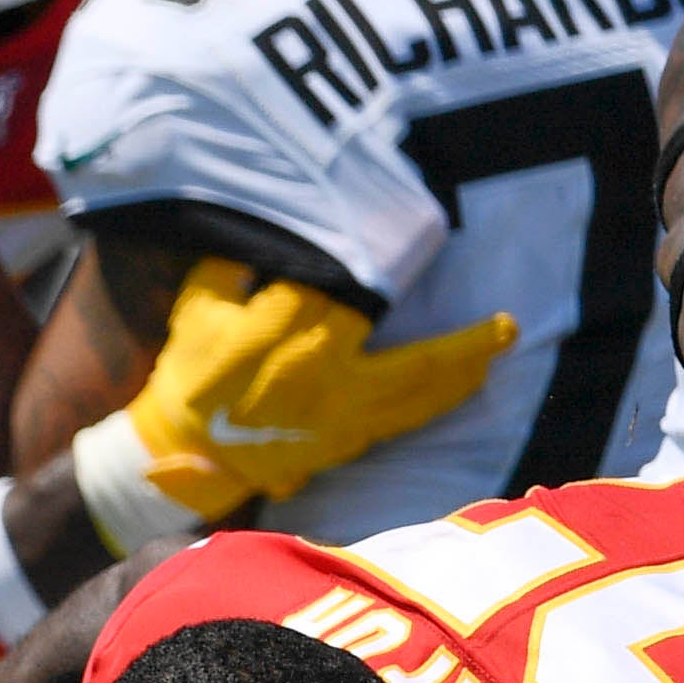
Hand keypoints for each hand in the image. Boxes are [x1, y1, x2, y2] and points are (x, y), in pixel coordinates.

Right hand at [80, 261, 517, 532]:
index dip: (367, 264)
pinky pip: (405, 417)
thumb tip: (277, 230)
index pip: (336, 288)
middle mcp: (316, 372)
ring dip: (463, 361)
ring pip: (414, 383)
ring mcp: (336, 411)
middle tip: (501, 317)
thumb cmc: (190, 375)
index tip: (394, 241)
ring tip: (501, 339)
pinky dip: (442, 396)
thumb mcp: (197, 308)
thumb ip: (237, 265)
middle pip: (405, 345)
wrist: (183, 452)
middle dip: (455, 332)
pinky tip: (471, 380)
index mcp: (274, 332)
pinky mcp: (344, 439)